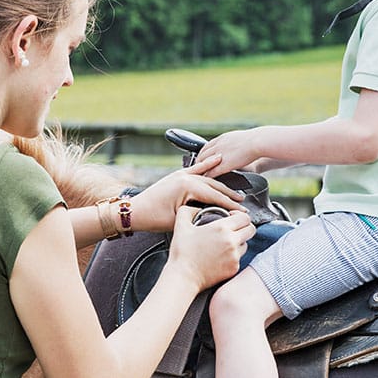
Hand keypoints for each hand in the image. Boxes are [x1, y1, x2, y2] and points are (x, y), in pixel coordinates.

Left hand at [129, 155, 243, 231]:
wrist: (135, 211)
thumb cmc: (153, 218)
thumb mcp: (179, 219)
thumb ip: (198, 214)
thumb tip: (214, 214)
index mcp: (187, 186)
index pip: (215, 196)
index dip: (230, 205)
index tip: (242, 212)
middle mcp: (185, 176)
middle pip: (214, 186)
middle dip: (230, 196)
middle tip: (243, 204)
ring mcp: (181, 174)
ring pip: (208, 178)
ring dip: (222, 184)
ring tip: (235, 192)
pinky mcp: (177, 175)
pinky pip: (196, 168)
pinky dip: (207, 163)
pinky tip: (218, 158)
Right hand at [166, 205, 254, 289]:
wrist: (184, 277)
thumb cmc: (182, 254)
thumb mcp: (181, 226)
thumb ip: (187, 211)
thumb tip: (193, 208)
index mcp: (221, 229)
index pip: (244, 217)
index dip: (239, 215)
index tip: (231, 218)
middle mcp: (231, 242)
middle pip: (251, 230)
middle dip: (244, 227)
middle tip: (234, 229)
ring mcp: (234, 256)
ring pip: (246, 244)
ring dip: (239, 242)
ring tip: (226, 243)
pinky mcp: (234, 268)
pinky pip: (239, 258)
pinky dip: (233, 256)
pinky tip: (221, 256)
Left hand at [198, 129, 260, 175]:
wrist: (257, 142)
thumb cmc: (254, 141)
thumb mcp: (239, 138)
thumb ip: (233, 143)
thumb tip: (234, 144)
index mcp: (221, 138)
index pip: (206, 146)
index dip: (202, 154)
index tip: (201, 159)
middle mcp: (217, 146)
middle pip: (201, 155)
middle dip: (198, 162)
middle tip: (197, 169)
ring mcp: (219, 155)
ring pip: (203, 163)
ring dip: (200, 170)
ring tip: (199, 176)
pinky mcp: (223, 165)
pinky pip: (210, 172)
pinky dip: (206, 177)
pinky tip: (206, 181)